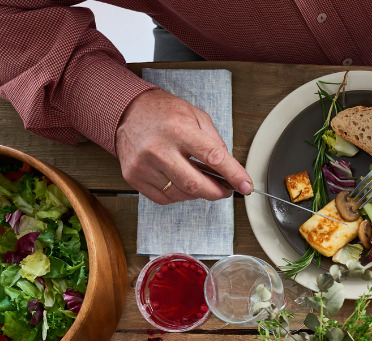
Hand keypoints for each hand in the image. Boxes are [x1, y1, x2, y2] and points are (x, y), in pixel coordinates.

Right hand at [115, 89, 251, 203]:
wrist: (126, 111)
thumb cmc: (163, 112)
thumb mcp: (195, 116)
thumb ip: (215, 141)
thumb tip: (230, 168)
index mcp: (179, 130)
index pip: (214, 158)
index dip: (234, 175)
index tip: (246, 186)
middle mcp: (159, 149)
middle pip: (196, 185)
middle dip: (217, 192)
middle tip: (225, 189)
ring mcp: (144, 165)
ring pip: (181, 194)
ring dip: (197, 192)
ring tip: (199, 178)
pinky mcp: (134, 176)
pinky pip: (164, 198)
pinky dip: (179, 194)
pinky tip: (180, 180)